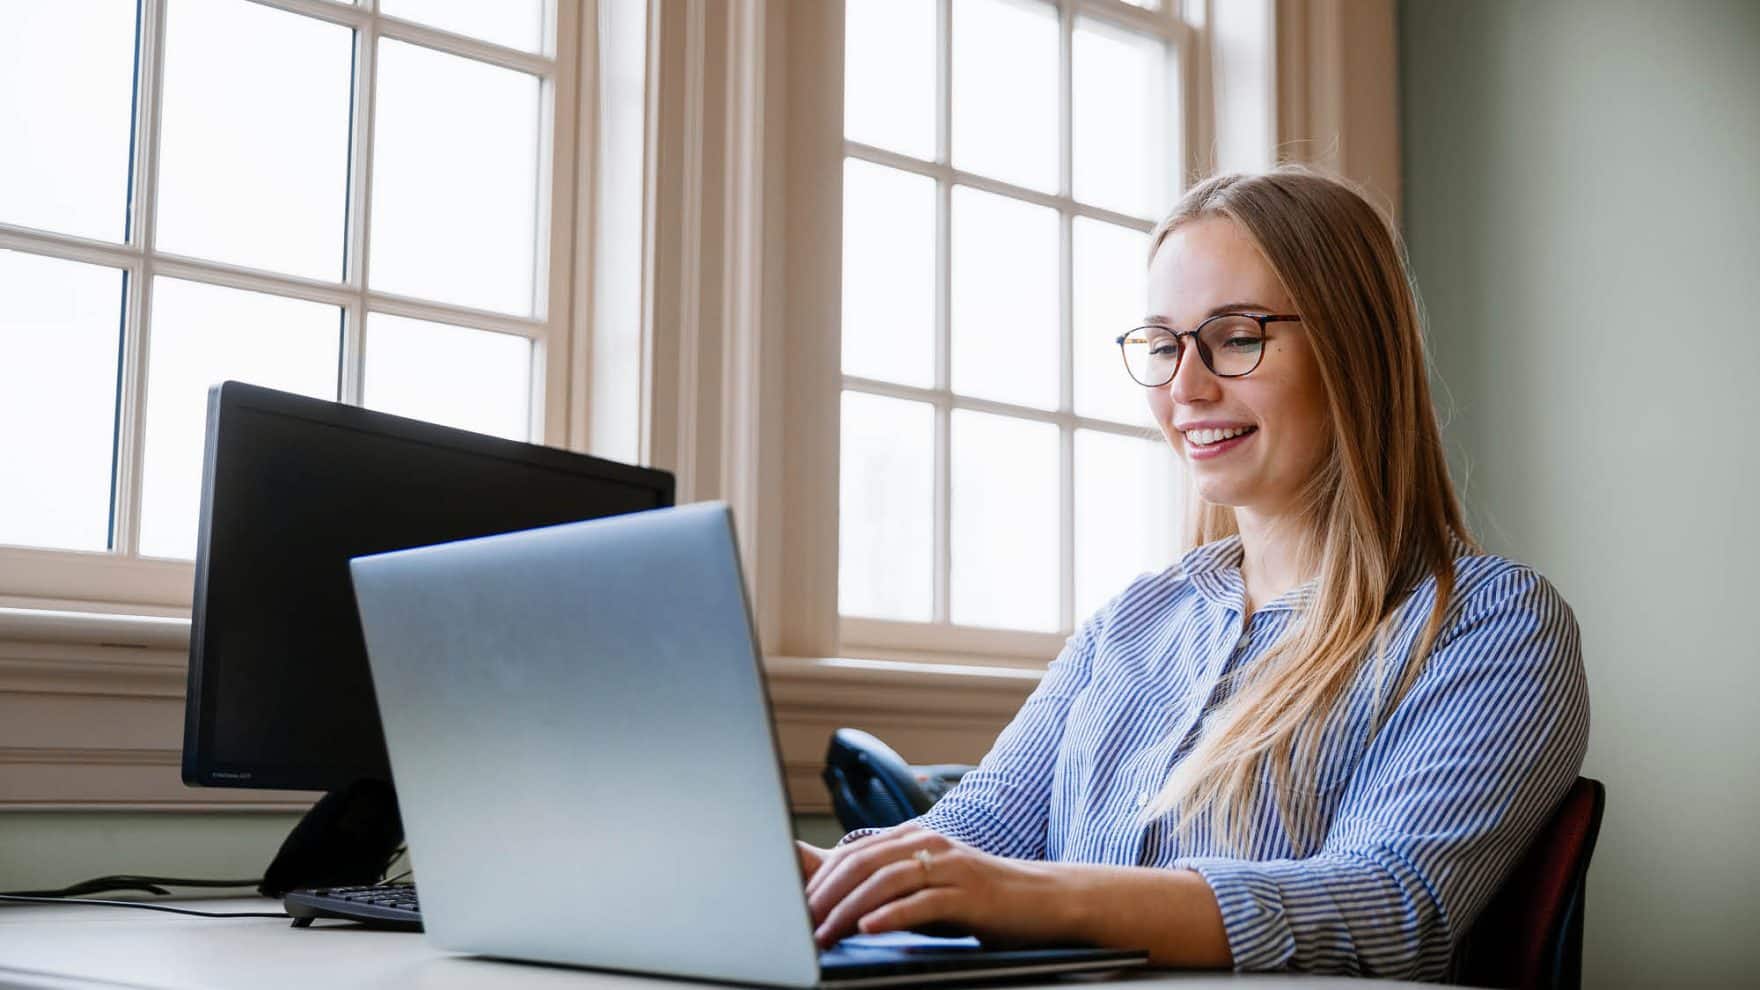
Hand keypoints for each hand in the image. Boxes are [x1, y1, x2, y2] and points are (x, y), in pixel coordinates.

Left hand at [802, 824, 1074, 949]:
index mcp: (914, 838)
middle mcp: (929, 843)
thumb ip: (888, 887)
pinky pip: (922, 902)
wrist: (1043, 900)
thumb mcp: (927, 887)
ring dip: (848, 910)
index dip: (819, 881)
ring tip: (823, 934)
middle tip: (800, 924)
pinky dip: (891, 915)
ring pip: (886, 881)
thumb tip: (837, 899)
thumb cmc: (979, 898)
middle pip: (862, 863)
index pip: (853, 854)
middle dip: (825, 896)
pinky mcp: (968, 894)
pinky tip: (869, 928)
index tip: (794, 909)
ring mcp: (950, 867)